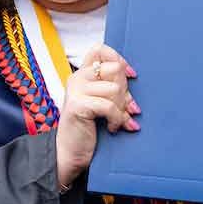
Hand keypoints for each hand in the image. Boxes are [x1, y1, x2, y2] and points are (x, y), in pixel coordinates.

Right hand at [56, 44, 140, 186]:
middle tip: (125, 108)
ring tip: (118, 120)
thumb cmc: (88, 128)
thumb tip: (132, 76)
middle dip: (126, 90)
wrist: (69, 154)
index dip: (119, 58)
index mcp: (82, 75)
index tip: (130, 75)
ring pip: (115, 88)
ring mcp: (76, 91)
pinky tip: (113, 128)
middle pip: (114, 69)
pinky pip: (109, 106)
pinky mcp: (78, 105)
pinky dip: (117, 119)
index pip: (100, 50)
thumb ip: (111, 87)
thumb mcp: (101, 102)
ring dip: (122, 108)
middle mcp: (77, 78)